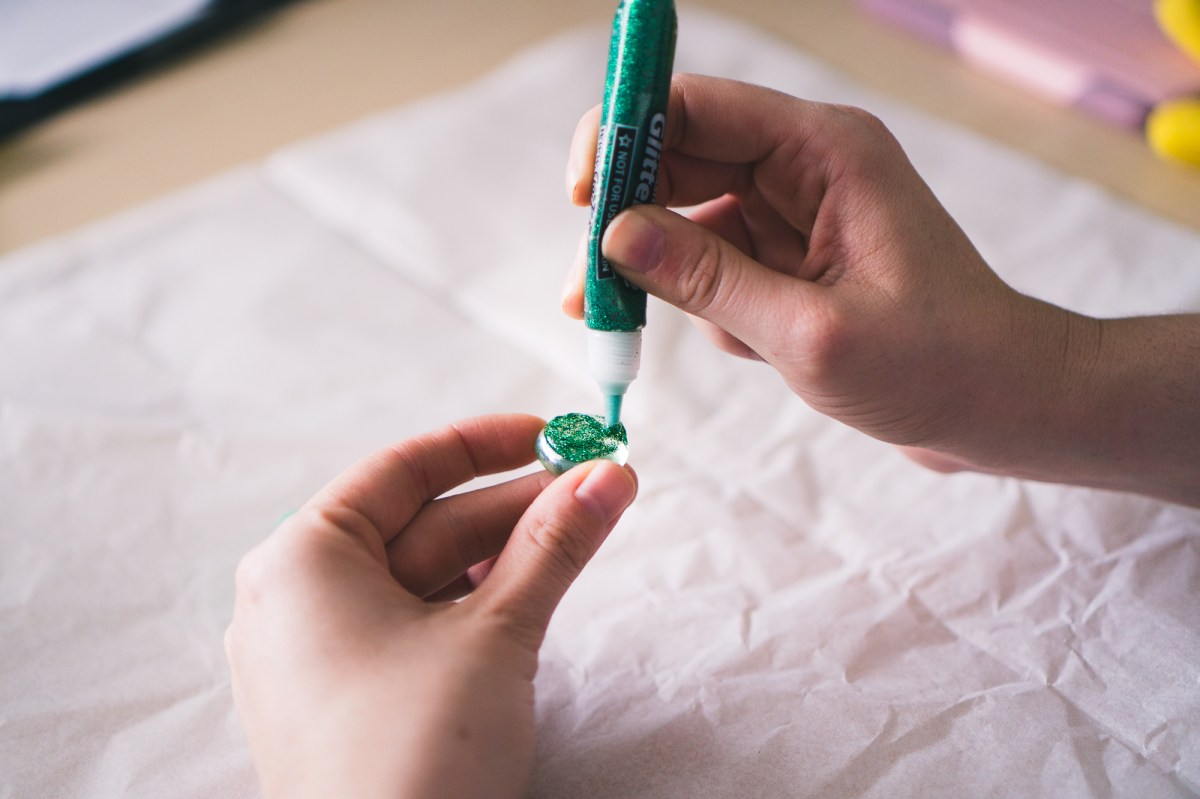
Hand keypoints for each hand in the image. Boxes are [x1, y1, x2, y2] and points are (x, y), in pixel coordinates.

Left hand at [226, 415, 636, 798]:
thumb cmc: (419, 751)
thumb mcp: (498, 632)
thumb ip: (553, 545)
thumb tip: (608, 477)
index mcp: (301, 561)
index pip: (401, 469)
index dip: (484, 445)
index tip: (552, 434)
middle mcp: (293, 602)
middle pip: (419, 525)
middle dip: (512, 507)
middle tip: (594, 488)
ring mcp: (317, 660)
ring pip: (421, 580)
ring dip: (502, 558)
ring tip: (576, 538)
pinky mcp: (345, 706)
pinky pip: (411, 630)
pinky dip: (472, 609)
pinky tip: (529, 597)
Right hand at [564, 75, 1199, 505]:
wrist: (1002, 407)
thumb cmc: (936, 366)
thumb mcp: (810, 331)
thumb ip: (707, 280)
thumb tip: (613, 237)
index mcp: (824, 151)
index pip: (698, 107)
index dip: (626, 135)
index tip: (580, 195)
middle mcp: (806, 168)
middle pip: (680, 162)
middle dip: (626, 221)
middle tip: (586, 289)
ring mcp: (797, 214)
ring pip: (688, 220)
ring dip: (662, 275)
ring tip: (666, 333)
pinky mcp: (792, 260)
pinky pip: (715, 265)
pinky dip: (708, 307)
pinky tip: (752, 348)